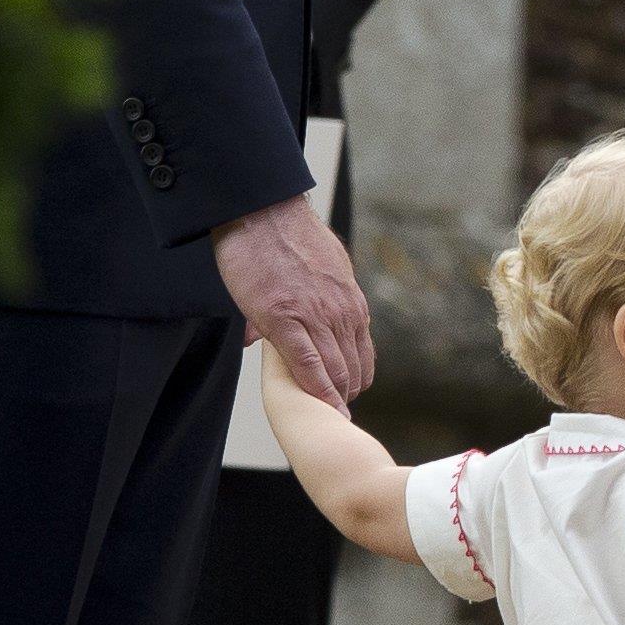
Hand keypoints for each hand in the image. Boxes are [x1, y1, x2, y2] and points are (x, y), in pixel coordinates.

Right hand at [214, 195, 374, 410]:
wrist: (261, 210)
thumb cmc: (283, 236)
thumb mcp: (322, 265)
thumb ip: (319, 294)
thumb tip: (309, 313)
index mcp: (350, 302)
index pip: (363, 353)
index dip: (356, 379)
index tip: (347, 394)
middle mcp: (340, 312)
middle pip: (353, 368)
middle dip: (345, 394)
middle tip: (334, 411)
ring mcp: (315, 317)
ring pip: (335, 371)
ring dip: (333, 397)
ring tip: (325, 414)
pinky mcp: (284, 319)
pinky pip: (308, 365)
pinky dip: (316, 390)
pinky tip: (319, 407)